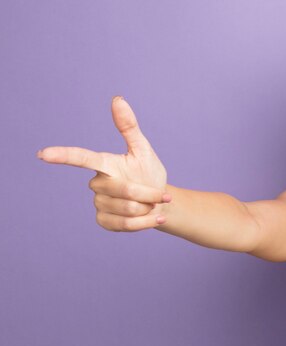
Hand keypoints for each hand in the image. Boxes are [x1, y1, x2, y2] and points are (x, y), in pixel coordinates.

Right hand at [38, 96, 170, 230]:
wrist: (160, 203)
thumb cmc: (149, 173)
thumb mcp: (143, 150)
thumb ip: (129, 127)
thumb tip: (117, 98)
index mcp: (105, 164)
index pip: (82, 158)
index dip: (63, 156)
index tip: (43, 154)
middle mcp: (97, 184)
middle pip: (125, 190)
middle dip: (149, 192)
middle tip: (159, 193)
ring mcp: (99, 205)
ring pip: (128, 208)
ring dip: (149, 207)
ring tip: (152, 203)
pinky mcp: (105, 222)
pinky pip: (127, 225)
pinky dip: (147, 222)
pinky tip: (155, 216)